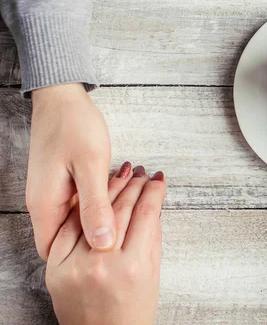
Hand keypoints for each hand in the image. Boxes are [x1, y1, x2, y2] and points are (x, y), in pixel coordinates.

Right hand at [27, 83, 115, 259]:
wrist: (64, 97)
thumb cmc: (74, 125)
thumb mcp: (90, 165)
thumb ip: (96, 206)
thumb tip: (104, 244)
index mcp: (45, 206)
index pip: (53, 251)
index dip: (81, 257)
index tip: (112, 254)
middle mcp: (45, 204)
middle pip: (70, 238)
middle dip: (98, 236)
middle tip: (131, 230)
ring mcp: (54, 194)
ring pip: (79, 220)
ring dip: (104, 218)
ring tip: (133, 211)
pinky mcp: (64, 184)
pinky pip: (83, 204)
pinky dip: (102, 203)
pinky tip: (124, 197)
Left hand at [46, 163, 164, 324]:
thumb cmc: (133, 311)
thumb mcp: (152, 273)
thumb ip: (151, 237)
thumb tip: (152, 204)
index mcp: (133, 266)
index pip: (146, 214)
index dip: (154, 192)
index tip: (159, 180)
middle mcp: (103, 264)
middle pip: (121, 209)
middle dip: (134, 185)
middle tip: (142, 173)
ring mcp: (76, 266)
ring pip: (93, 214)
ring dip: (109, 190)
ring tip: (122, 177)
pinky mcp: (56, 269)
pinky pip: (68, 229)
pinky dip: (81, 210)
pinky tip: (92, 197)